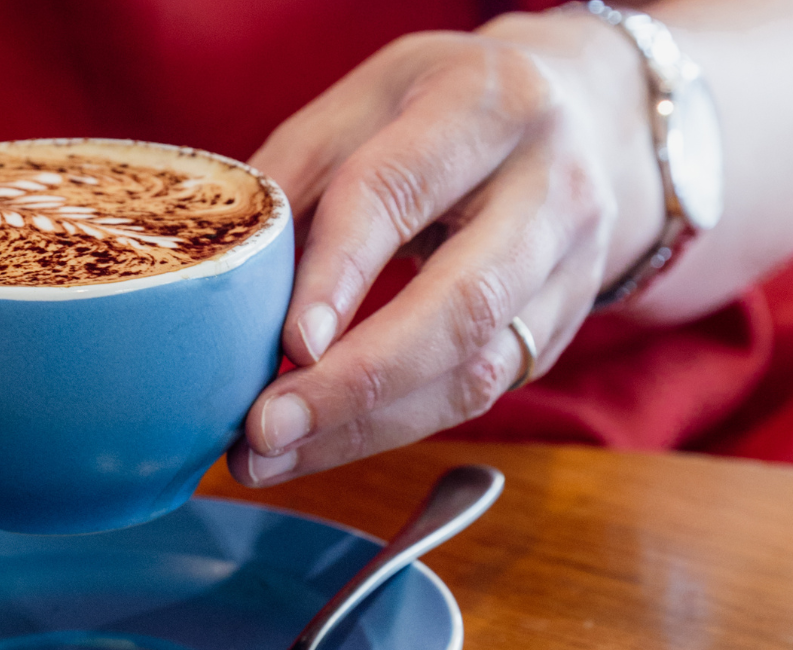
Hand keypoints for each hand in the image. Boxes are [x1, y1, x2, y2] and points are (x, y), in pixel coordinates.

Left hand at [232, 13, 665, 484]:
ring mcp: (573, 263)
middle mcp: (551, 184)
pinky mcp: (565, 325)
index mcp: (488, 101)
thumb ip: (292, 180)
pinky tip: (325, 442)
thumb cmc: (440, 106)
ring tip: (272, 454)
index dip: (338, 275)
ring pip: (477, 371)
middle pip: (462, 304)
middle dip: (355, 383)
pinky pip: (482, 394)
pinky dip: (395, 427)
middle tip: (266, 428)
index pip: (400, 193)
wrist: (574, 114)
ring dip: (366, 428)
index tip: (285, 346)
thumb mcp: (359, 105)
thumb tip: (218, 281)